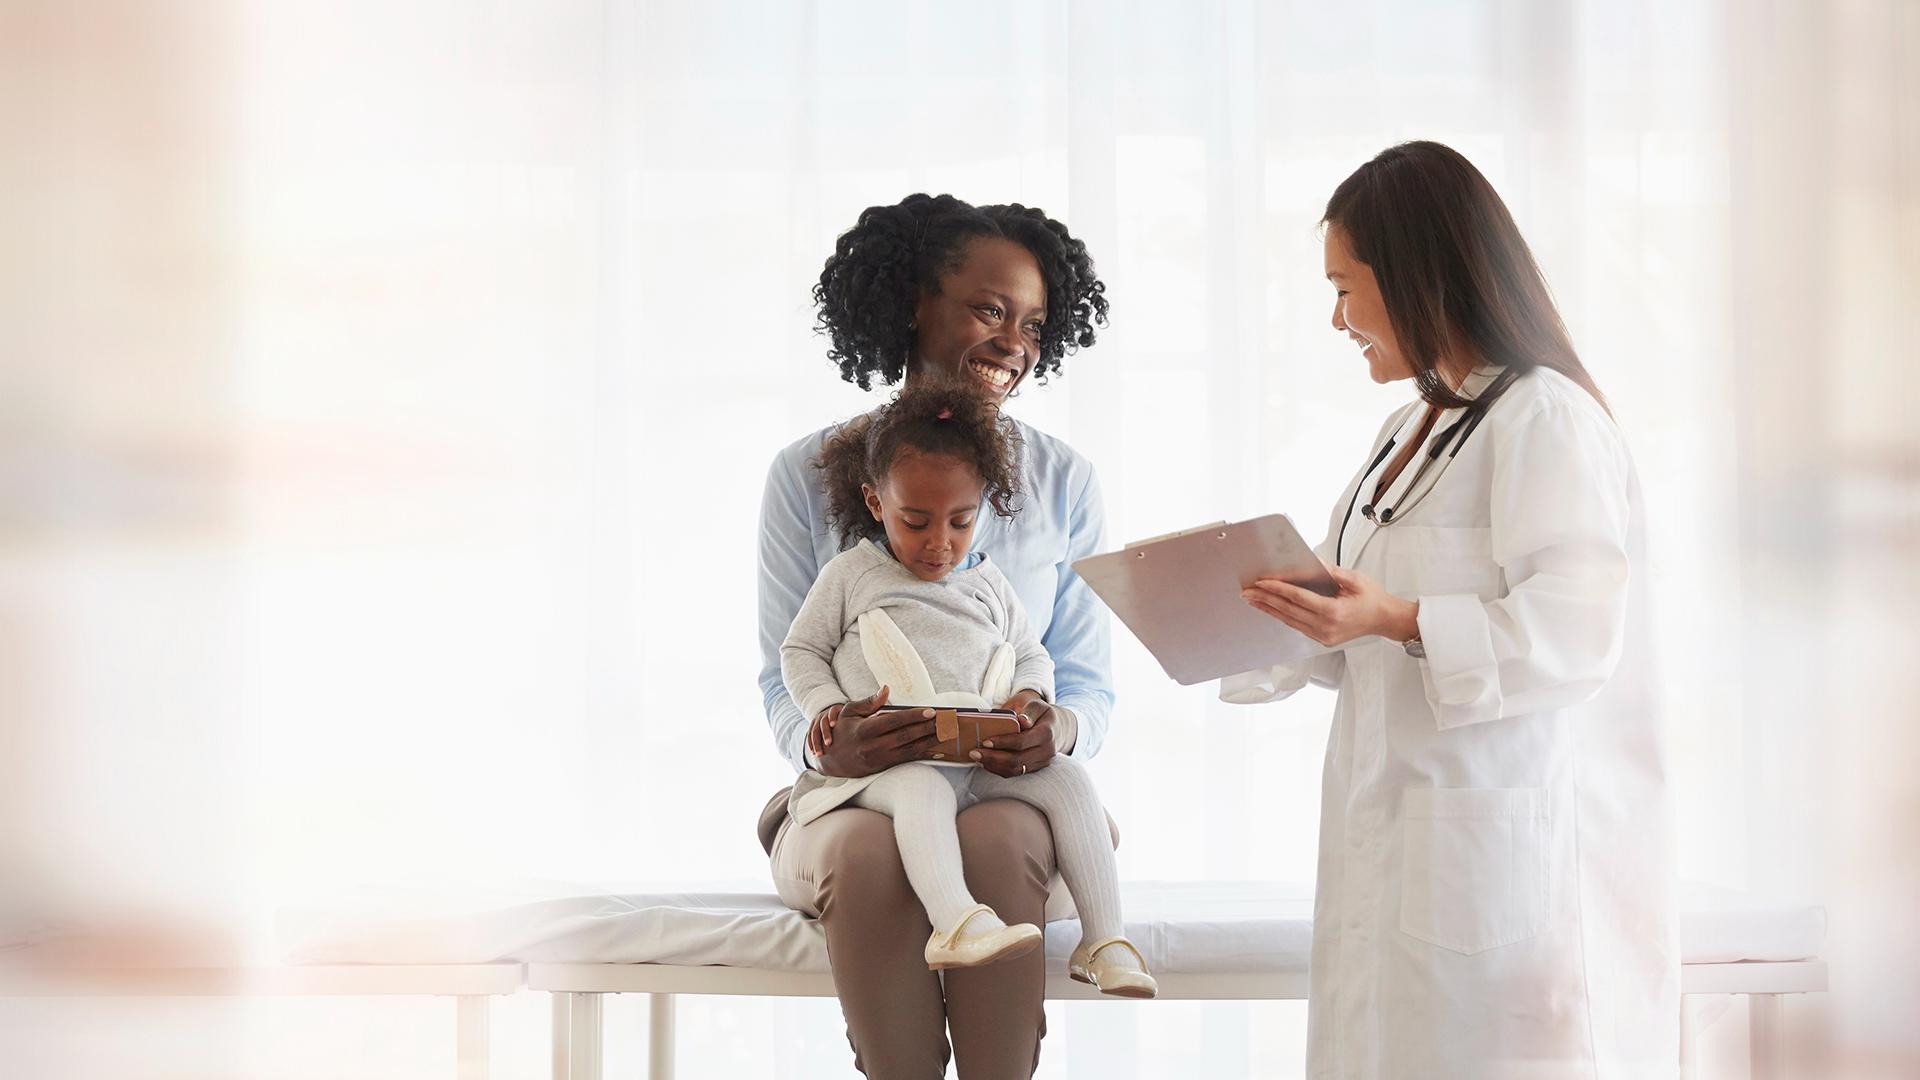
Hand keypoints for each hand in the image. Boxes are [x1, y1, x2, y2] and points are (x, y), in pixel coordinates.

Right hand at [814, 686, 943, 778]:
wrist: (830, 760)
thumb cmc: (841, 731)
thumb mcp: (849, 712)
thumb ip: (869, 702)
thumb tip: (886, 689)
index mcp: (864, 730)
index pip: (894, 721)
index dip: (914, 716)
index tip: (931, 711)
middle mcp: (872, 746)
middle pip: (906, 736)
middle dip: (928, 728)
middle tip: (946, 721)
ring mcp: (879, 759)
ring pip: (909, 750)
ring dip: (930, 742)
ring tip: (945, 733)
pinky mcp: (883, 767)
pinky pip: (907, 760)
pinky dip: (923, 754)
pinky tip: (936, 750)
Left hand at [971, 689, 1057, 777]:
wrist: (1056, 726)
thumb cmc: (1040, 713)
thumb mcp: (1036, 704)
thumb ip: (1029, 710)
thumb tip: (1021, 720)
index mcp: (1047, 732)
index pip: (1022, 742)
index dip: (1003, 743)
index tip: (985, 741)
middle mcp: (1047, 751)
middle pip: (1018, 760)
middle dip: (993, 758)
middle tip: (974, 753)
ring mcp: (1042, 762)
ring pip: (1016, 770)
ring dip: (994, 766)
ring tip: (977, 758)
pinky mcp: (1035, 768)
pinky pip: (1016, 772)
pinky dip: (999, 769)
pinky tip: (986, 762)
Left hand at [1241, 566, 1418, 647]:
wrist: (1385, 620)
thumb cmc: (1373, 599)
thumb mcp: (1355, 579)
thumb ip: (1331, 571)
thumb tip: (1311, 562)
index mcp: (1334, 612)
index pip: (1298, 598)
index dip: (1277, 589)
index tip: (1261, 582)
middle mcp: (1325, 627)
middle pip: (1288, 611)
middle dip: (1265, 599)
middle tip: (1247, 591)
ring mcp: (1322, 636)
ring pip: (1289, 621)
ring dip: (1269, 609)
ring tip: (1253, 599)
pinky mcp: (1321, 639)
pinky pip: (1296, 626)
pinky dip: (1282, 616)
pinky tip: (1271, 608)